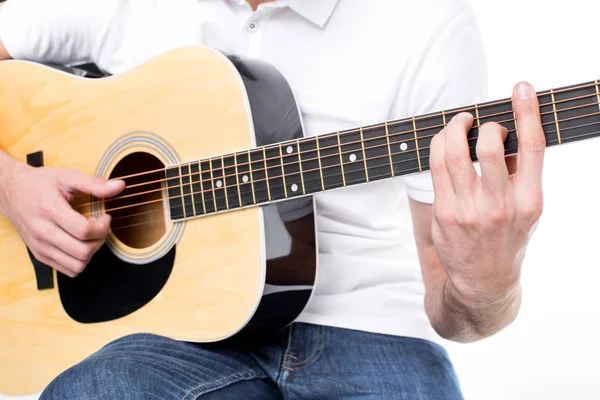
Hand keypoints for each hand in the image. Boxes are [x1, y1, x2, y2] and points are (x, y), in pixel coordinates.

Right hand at [1, 163, 124, 276]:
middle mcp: (42, 232)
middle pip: (83, 251)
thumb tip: (120, 186)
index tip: (104, 217)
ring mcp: (40, 247)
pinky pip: (68, 270)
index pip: (84, 231)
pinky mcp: (40, 255)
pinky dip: (80, 261)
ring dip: (91, 252)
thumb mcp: (68, 176)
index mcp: (50, 210)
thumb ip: (95, 184)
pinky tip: (80, 243)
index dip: (102, 226)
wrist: (11, 192)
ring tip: (90, 236)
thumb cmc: (41, 183)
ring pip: (77, 265)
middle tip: (99, 227)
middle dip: (100, 240)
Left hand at [429, 82, 544, 306]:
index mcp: (530, 201)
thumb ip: (521, 174)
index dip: (527, 111)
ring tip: (458, 122)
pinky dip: (439, 145)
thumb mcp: (527, 211)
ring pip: (455, 153)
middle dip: (484, 124)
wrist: (483, 282)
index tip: (522, 87)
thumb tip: (507, 133)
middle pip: (491, 147)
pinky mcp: (445, 213)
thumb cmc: (507, 238)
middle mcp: (501, 205)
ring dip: (454, 128)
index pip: (533, 147)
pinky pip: (436, 167)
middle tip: (479, 121)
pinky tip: (443, 141)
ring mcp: (470, 210)